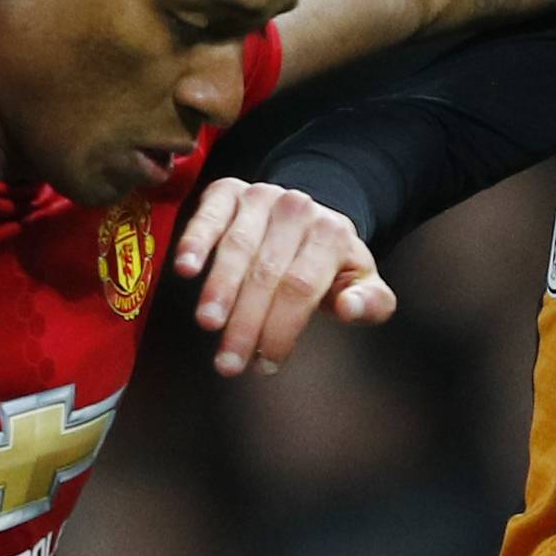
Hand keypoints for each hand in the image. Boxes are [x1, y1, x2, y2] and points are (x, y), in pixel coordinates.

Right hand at [173, 179, 396, 375]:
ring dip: (218, 289)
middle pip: (267, 274)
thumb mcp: (363, 284)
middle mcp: (296, 209)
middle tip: (229, 362)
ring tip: (208, 324)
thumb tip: (350, 309)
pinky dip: (195, 240)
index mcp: (332, 233)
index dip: (281, 329)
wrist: (310, 218)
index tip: (265, 364)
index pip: (301, 288)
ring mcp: (260, 196)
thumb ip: (370, 303)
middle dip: (246, 322)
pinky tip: (185, 268)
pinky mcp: (228, 191)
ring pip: (237, 248)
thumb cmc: (332, 264)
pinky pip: (209, 215)